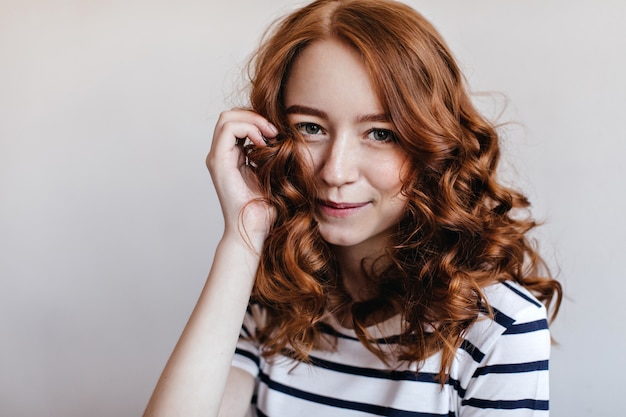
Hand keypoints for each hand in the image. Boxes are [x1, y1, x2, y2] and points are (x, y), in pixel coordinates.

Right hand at [206, 109, 278, 247]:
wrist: (256, 228)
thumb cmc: (266, 207)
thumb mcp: (271, 172)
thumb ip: (270, 153)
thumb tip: (283, 134)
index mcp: (232, 156)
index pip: (238, 122)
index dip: (257, 119)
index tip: (277, 132)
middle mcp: (221, 155)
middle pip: (230, 115)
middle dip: (254, 116)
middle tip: (274, 130)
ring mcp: (217, 158)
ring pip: (226, 118)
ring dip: (252, 120)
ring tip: (269, 135)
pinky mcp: (219, 162)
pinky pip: (228, 129)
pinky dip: (247, 128)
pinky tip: (263, 141)